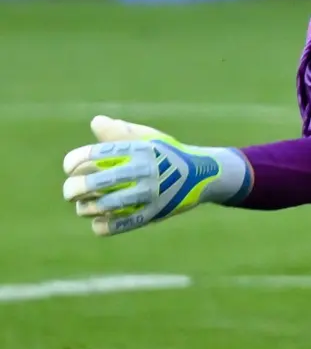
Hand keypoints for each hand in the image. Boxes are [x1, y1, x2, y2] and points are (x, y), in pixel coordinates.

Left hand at [62, 116, 250, 235]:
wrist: (202, 174)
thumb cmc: (167, 153)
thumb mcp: (148, 137)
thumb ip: (120, 132)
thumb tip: (96, 122)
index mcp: (135, 149)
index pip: (91, 156)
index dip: (72, 163)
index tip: (71, 168)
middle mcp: (140, 170)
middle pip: (91, 183)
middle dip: (72, 189)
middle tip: (71, 192)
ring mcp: (147, 194)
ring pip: (101, 207)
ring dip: (86, 208)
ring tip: (85, 206)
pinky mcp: (152, 213)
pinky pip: (117, 225)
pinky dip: (102, 226)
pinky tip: (100, 221)